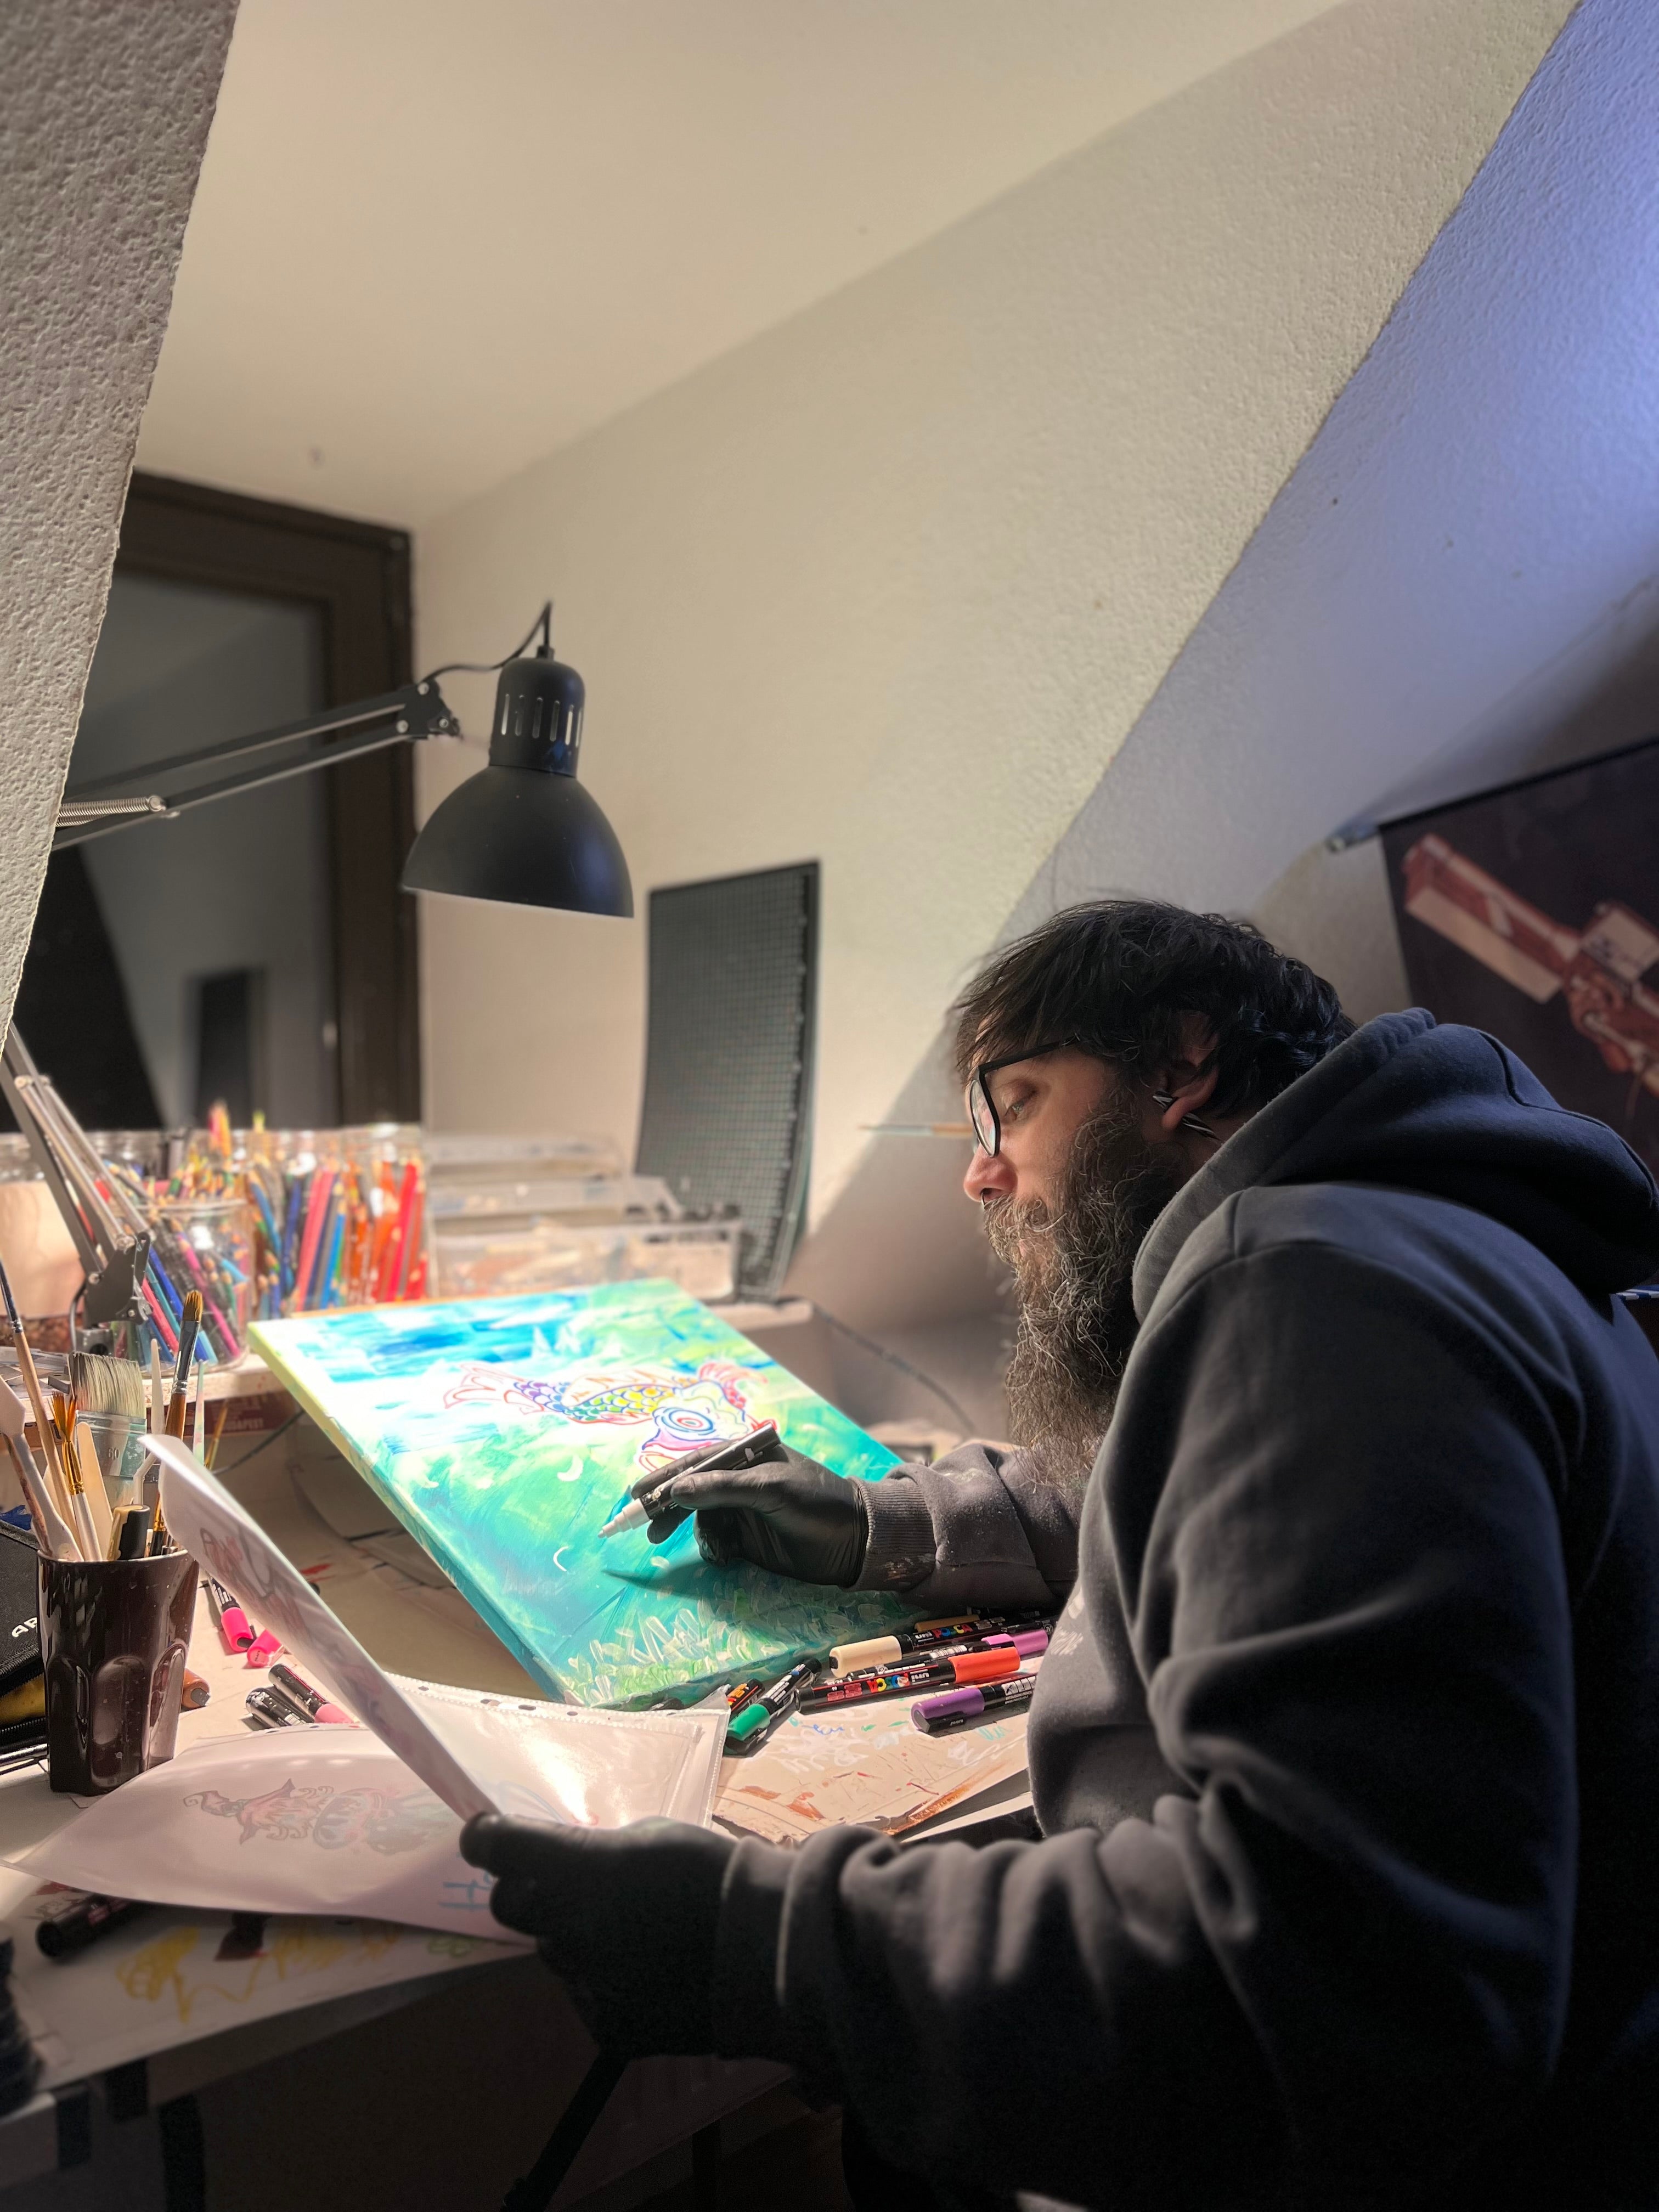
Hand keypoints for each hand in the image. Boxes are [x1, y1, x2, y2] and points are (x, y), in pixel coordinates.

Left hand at [460, 1814, 734, 2054]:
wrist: (762, 1950)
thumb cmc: (711, 1874)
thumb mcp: (651, 1837)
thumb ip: (599, 1854)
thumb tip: (574, 1867)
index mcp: (578, 1872)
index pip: (499, 1850)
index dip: (485, 1838)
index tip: (485, 1834)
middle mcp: (568, 1931)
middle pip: (512, 1907)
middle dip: (528, 1890)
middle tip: (564, 1885)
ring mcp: (585, 1985)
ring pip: (557, 1953)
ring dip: (577, 1938)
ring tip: (632, 1933)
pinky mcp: (606, 2028)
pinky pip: (587, 1995)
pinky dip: (606, 1981)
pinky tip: (648, 1972)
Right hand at [635, 1444, 868, 1585]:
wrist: (855, 1541)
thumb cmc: (817, 1502)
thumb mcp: (770, 1489)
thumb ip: (721, 1488)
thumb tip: (675, 1490)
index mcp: (746, 1454)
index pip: (695, 1461)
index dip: (664, 1476)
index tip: (636, 1495)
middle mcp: (740, 1479)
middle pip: (690, 1490)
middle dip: (668, 1509)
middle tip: (647, 1531)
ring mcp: (742, 1509)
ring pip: (700, 1519)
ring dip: (698, 1534)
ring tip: (714, 1550)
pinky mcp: (747, 1537)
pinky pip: (714, 1541)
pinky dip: (713, 1549)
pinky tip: (725, 1557)